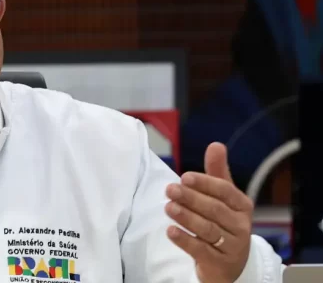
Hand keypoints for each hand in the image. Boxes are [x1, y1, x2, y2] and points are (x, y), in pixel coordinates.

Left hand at [165, 143, 253, 282]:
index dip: (205, 183)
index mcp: (242, 205)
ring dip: (187, 217)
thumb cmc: (223, 223)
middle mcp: (241, 225)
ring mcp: (232, 246)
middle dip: (191, 198)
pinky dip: (185, 241)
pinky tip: (171, 231)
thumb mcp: (223, 198)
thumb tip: (216, 145)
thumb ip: (217, 173)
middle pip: (215, 210)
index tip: (184, 177)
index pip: (225, 191)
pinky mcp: (219, 264)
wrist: (231, 265)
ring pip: (208, 229)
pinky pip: (201, 251)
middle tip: (170, 190)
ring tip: (168, 207)